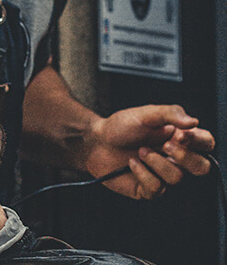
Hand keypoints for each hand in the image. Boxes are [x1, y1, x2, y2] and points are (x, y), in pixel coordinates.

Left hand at [85, 105, 214, 199]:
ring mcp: (163, 175)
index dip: (199, 141)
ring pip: (177, 178)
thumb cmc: (120, 127)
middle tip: (164, 145)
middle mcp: (175, 158)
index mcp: (180, 139)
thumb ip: (170, 113)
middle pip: (202, 168)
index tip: (181, 134)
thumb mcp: (145, 114)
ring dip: (156, 162)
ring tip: (140, 151)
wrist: (95, 142)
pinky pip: (157, 188)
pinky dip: (142, 172)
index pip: (206, 144)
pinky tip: (132, 163)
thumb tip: (193, 121)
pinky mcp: (148, 189)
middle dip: (185, 157)